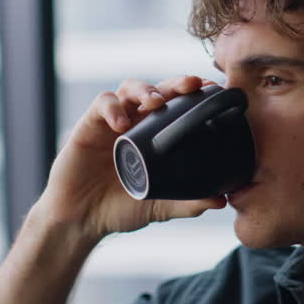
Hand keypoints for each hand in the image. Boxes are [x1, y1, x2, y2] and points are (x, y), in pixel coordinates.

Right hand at [34, 75, 226, 240]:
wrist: (81, 220)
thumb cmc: (120, 209)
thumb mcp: (160, 207)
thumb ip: (189, 203)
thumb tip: (221, 201)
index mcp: (155, 136)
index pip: (178, 106)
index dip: (195, 96)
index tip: (215, 92)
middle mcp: (136, 123)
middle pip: (158, 90)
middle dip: (177, 83)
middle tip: (193, 85)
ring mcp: (112, 122)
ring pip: (130, 88)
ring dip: (145, 90)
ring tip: (156, 103)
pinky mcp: (89, 125)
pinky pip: (102, 104)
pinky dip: (112, 109)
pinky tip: (121, 124)